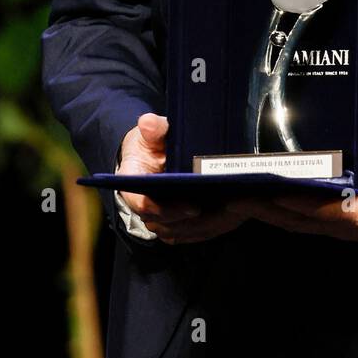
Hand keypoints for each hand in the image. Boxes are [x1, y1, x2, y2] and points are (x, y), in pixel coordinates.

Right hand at [118, 112, 242, 244]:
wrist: (151, 154)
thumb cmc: (150, 143)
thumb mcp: (152, 132)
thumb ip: (153, 129)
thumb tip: (148, 123)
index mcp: (131, 182)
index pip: (142, 203)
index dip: (167, 209)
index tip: (193, 207)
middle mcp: (141, 204)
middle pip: (162, 222)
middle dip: (189, 220)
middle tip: (218, 211)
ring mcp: (155, 216)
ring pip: (174, 232)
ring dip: (198, 228)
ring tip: (226, 216)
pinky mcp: (170, 222)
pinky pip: (184, 234)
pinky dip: (202, 230)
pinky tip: (223, 220)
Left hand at [224, 138, 357, 252]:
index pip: (317, 208)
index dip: (289, 201)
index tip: (263, 192)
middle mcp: (345, 227)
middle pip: (295, 220)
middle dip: (264, 210)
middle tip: (233, 198)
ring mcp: (343, 229)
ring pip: (297, 223)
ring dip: (269, 214)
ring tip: (241, 201)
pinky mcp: (345, 226)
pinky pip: (307, 222)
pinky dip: (285, 214)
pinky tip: (271, 206)